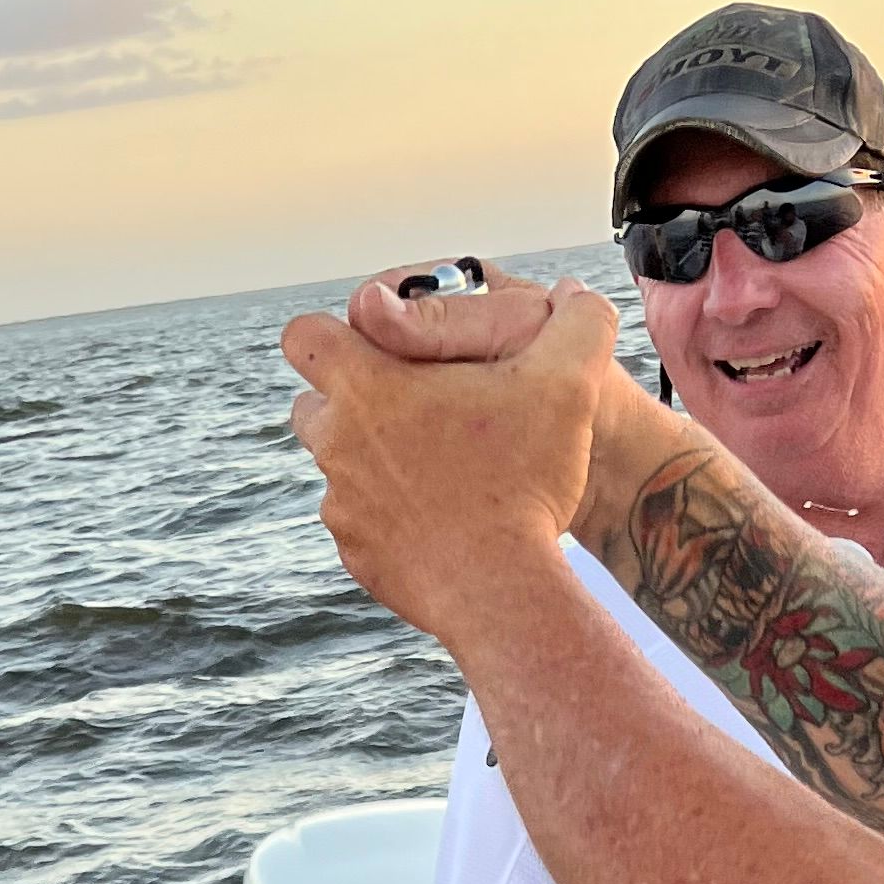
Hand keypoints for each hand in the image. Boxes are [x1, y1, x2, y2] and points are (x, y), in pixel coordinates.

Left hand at [334, 266, 688, 562]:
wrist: (504, 592)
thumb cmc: (526, 479)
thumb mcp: (569, 383)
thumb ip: (578, 322)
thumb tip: (579, 291)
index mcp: (366, 386)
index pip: (304, 335)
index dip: (335, 334)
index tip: (377, 350)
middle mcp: (336, 443)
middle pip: (311, 403)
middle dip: (351, 401)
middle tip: (415, 410)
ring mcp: (341, 505)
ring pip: (336, 467)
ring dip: (372, 462)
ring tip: (435, 468)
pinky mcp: (356, 555)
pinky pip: (361, 524)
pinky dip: (390, 519)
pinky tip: (441, 523)